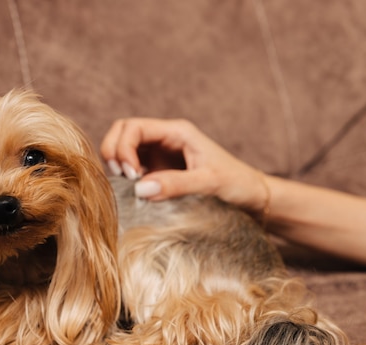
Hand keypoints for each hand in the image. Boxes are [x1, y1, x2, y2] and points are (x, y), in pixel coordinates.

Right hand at [100, 118, 268, 211]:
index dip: (123, 148)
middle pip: (123, 131)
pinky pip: (133, 167)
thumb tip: (139, 189)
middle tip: (122, 177)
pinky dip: (125, 177)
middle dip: (114, 151)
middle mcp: (165, 138)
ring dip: (117, 163)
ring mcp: (160, 153)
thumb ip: (175, 185)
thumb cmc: (236, 184)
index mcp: (177, 131)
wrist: (252, 196)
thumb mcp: (208, 184)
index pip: (134, 127)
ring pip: (124, 148)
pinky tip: (134, 192)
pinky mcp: (159, 170)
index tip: (131, 175)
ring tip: (127, 186)